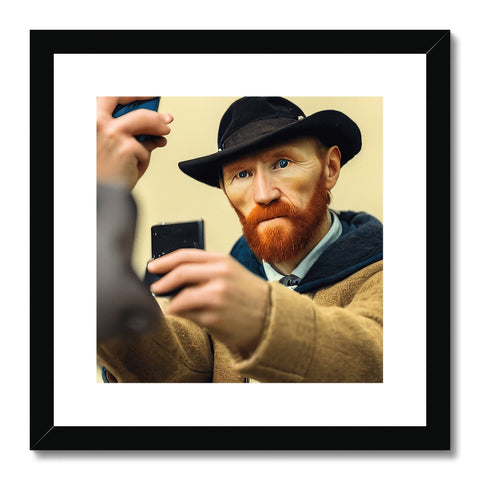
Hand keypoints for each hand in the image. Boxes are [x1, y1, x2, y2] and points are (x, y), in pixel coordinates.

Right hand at [97, 97, 172, 189]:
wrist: (95, 196)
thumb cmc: (98, 174)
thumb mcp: (103, 146)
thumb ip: (121, 133)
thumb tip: (147, 130)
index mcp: (87, 119)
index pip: (110, 96)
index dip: (131, 94)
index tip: (145, 95)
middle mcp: (96, 122)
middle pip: (128, 101)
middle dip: (149, 106)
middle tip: (165, 117)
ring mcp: (112, 133)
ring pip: (144, 121)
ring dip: (158, 127)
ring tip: (164, 134)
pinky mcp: (127, 148)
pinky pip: (145, 149)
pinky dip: (144, 159)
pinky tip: (136, 166)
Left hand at [147, 249, 269, 356]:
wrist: (271, 317)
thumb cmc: (249, 296)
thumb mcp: (231, 273)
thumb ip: (205, 270)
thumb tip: (173, 275)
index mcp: (222, 261)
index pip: (186, 255)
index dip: (165, 261)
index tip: (153, 267)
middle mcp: (220, 275)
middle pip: (180, 273)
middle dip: (162, 281)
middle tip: (155, 287)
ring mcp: (217, 296)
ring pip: (180, 297)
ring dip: (171, 302)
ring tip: (171, 305)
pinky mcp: (214, 316)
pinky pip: (188, 315)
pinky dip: (181, 315)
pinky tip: (183, 315)